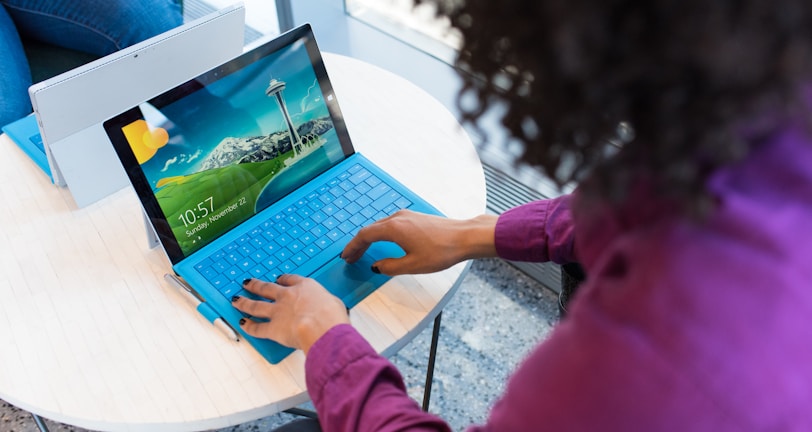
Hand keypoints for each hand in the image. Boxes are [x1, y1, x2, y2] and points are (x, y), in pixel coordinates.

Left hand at [232, 275, 349, 353]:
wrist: (322, 328)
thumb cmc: (332, 316)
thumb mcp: (334, 303)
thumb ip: (326, 304)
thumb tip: (329, 308)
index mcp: (305, 287)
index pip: (290, 279)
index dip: (282, 279)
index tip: (278, 279)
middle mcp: (288, 296)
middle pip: (267, 288)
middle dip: (255, 285)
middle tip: (247, 283)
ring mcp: (278, 312)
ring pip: (256, 305)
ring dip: (245, 302)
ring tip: (236, 300)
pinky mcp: (273, 328)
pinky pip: (257, 328)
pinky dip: (249, 327)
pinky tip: (243, 324)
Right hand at [341, 209, 498, 275]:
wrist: (465, 237)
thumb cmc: (442, 251)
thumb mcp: (412, 265)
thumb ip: (390, 267)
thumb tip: (376, 267)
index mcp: (393, 228)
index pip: (364, 236)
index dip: (352, 247)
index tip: (345, 257)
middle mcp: (398, 218)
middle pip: (370, 229)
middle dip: (359, 244)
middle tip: (351, 257)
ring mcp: (407, 216)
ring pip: (380, 226)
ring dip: (370, 238)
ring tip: (364, 252)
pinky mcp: (415, 217)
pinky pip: (390, 224)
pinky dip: (381, 234)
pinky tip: (383, 243)